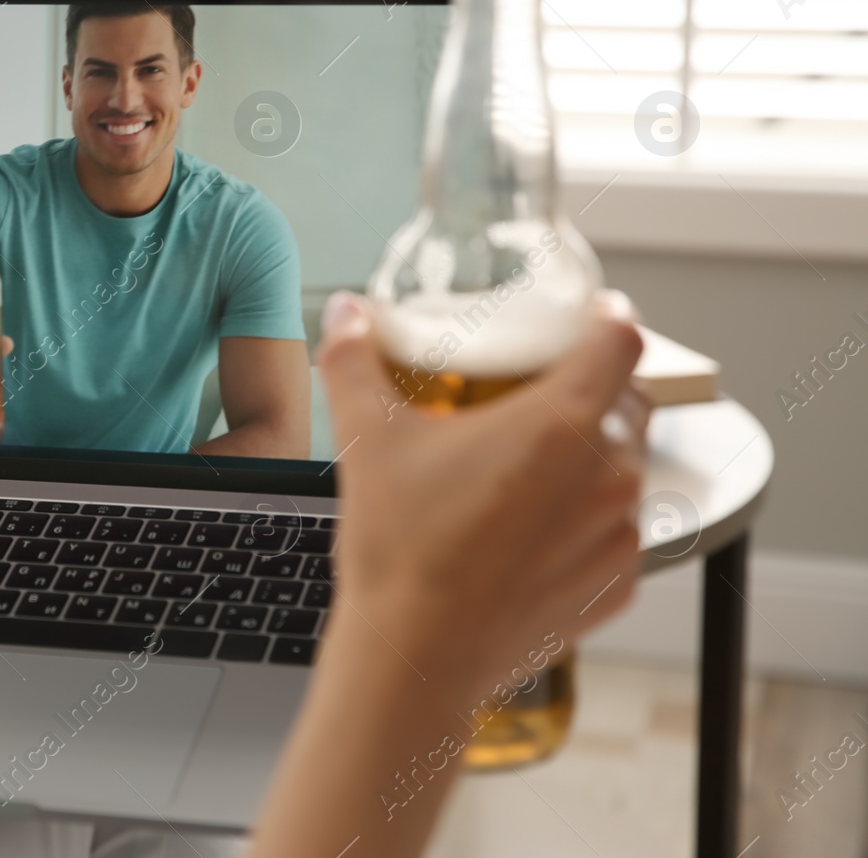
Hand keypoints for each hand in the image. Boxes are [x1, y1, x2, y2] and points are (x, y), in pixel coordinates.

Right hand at [316, 290, 649, 694]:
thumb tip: (345, 316)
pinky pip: (613, 532)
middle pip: (628, 402)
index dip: (607, 318)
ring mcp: (618, 535)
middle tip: (533, 395)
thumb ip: (354, 361)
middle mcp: (607, 474)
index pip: (622, 340)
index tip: (588, 317)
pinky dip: (581, 520)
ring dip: (586, 458)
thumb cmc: (401, 551)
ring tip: (522, 469)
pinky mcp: (613, 585)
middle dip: (591, 389)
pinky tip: (525, 528)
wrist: (417, 657)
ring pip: (623, 469)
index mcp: (561, 423)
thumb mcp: (366, 438)